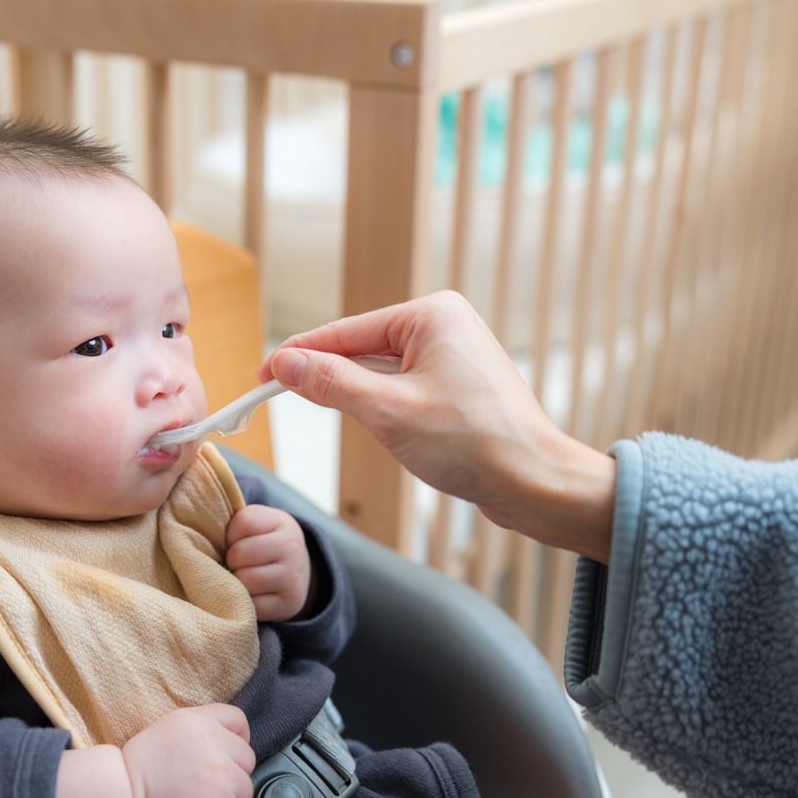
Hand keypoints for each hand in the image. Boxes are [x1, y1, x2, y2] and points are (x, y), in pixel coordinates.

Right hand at [121, 704, 254, 797]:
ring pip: (245, 791)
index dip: (235, 739)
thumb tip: (229, 742)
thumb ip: (203, 729)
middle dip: (230, 773)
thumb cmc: (140, 768)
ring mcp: (223, 779)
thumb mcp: (171, 727)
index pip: (239, 721)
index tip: (224, 754)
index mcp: (202, 721)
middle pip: (247, 759)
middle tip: (201, 784)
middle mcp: (217, 746)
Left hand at [226, 504, 312, 620]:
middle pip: (240, 553)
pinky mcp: (288, 603)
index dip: (230, 534)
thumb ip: (233, 522)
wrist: (296, 571)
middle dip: (231, 559)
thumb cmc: (263, 543)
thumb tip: (201, 536)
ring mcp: (292, 577)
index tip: (235, 540)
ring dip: (236, 581)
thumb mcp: (256, 524)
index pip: (242, 523)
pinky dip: (244, 601)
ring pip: (245, 580)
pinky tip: (249, 594)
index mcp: (282, 523)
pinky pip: (252, 605)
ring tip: (241, 577)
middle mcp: (291, 548)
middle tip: (236, 563)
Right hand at [259, 290, 615, 562]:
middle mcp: (445, 325)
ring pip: (382, 374)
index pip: (346, 331)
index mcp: (432, 314)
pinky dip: (387, 410)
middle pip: (362, 350)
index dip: (299, 355)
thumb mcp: (387, 411)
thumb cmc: (473, 443)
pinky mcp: (460, 386)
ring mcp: (455, 355)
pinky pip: (405, 390)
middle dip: (334, 380)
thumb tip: (284, 364)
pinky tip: (394, 435)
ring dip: (364, 401)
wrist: (535, 483)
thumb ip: (331, 383)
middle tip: (288, 403)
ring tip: (365, 428)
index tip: (262, 375)